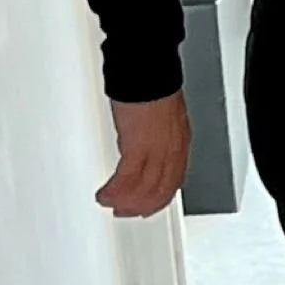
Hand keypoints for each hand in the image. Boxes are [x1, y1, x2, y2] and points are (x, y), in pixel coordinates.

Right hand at [98, 92, 190, 218]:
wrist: (147, 72)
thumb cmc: (151, 84)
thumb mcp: (160, 114)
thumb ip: (155, 133)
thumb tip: (144, 141)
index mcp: (179, 141)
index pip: (173, 179)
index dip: (159, 197)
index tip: (146, 205)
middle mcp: (171, 150)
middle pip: (160, 189)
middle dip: (141, 205)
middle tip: (124, 211)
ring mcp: (156, 150)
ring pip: (144, 188)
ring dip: (125, 201)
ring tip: (109, 203)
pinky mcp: (138, 147)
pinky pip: (128, 179)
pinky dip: (115, 191)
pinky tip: (105, 193)